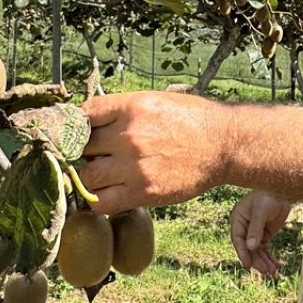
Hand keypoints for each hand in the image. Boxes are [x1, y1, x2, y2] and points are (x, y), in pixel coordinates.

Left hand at [80, 91, 230, 213]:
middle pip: (82, 147)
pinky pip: (102, 202)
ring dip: (92, 176)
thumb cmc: (192, 119)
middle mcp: (128, 135)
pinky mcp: (142, 192)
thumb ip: (124, 109)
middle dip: (86, 152)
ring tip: (106, 174)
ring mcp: (134, 166)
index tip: (83, 132)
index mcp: (131, 107)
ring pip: (87, 176)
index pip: (83, 115)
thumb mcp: (156, 100)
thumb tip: (92, 119)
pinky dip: (100, 200)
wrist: (223, 145)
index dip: (79, 126)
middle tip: (98, 155)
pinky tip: (111, 192)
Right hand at [230, 190, 290, 275]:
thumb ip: (256, 229)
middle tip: (265, 271)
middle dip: (256, 260)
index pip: (238, 239)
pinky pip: (265, 248)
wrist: (283, 191)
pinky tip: (275, 266)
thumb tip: (251, 247)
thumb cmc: (269, 196)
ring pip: (257, 250)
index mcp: (238, 218)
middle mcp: (244, 226)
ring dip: (263, 261)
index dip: (243, 253)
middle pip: (248, 247)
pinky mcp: (265, 234)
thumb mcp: (261, 211)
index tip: (248, 265)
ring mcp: (254, 231)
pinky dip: (269, 257)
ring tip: (272, 272)